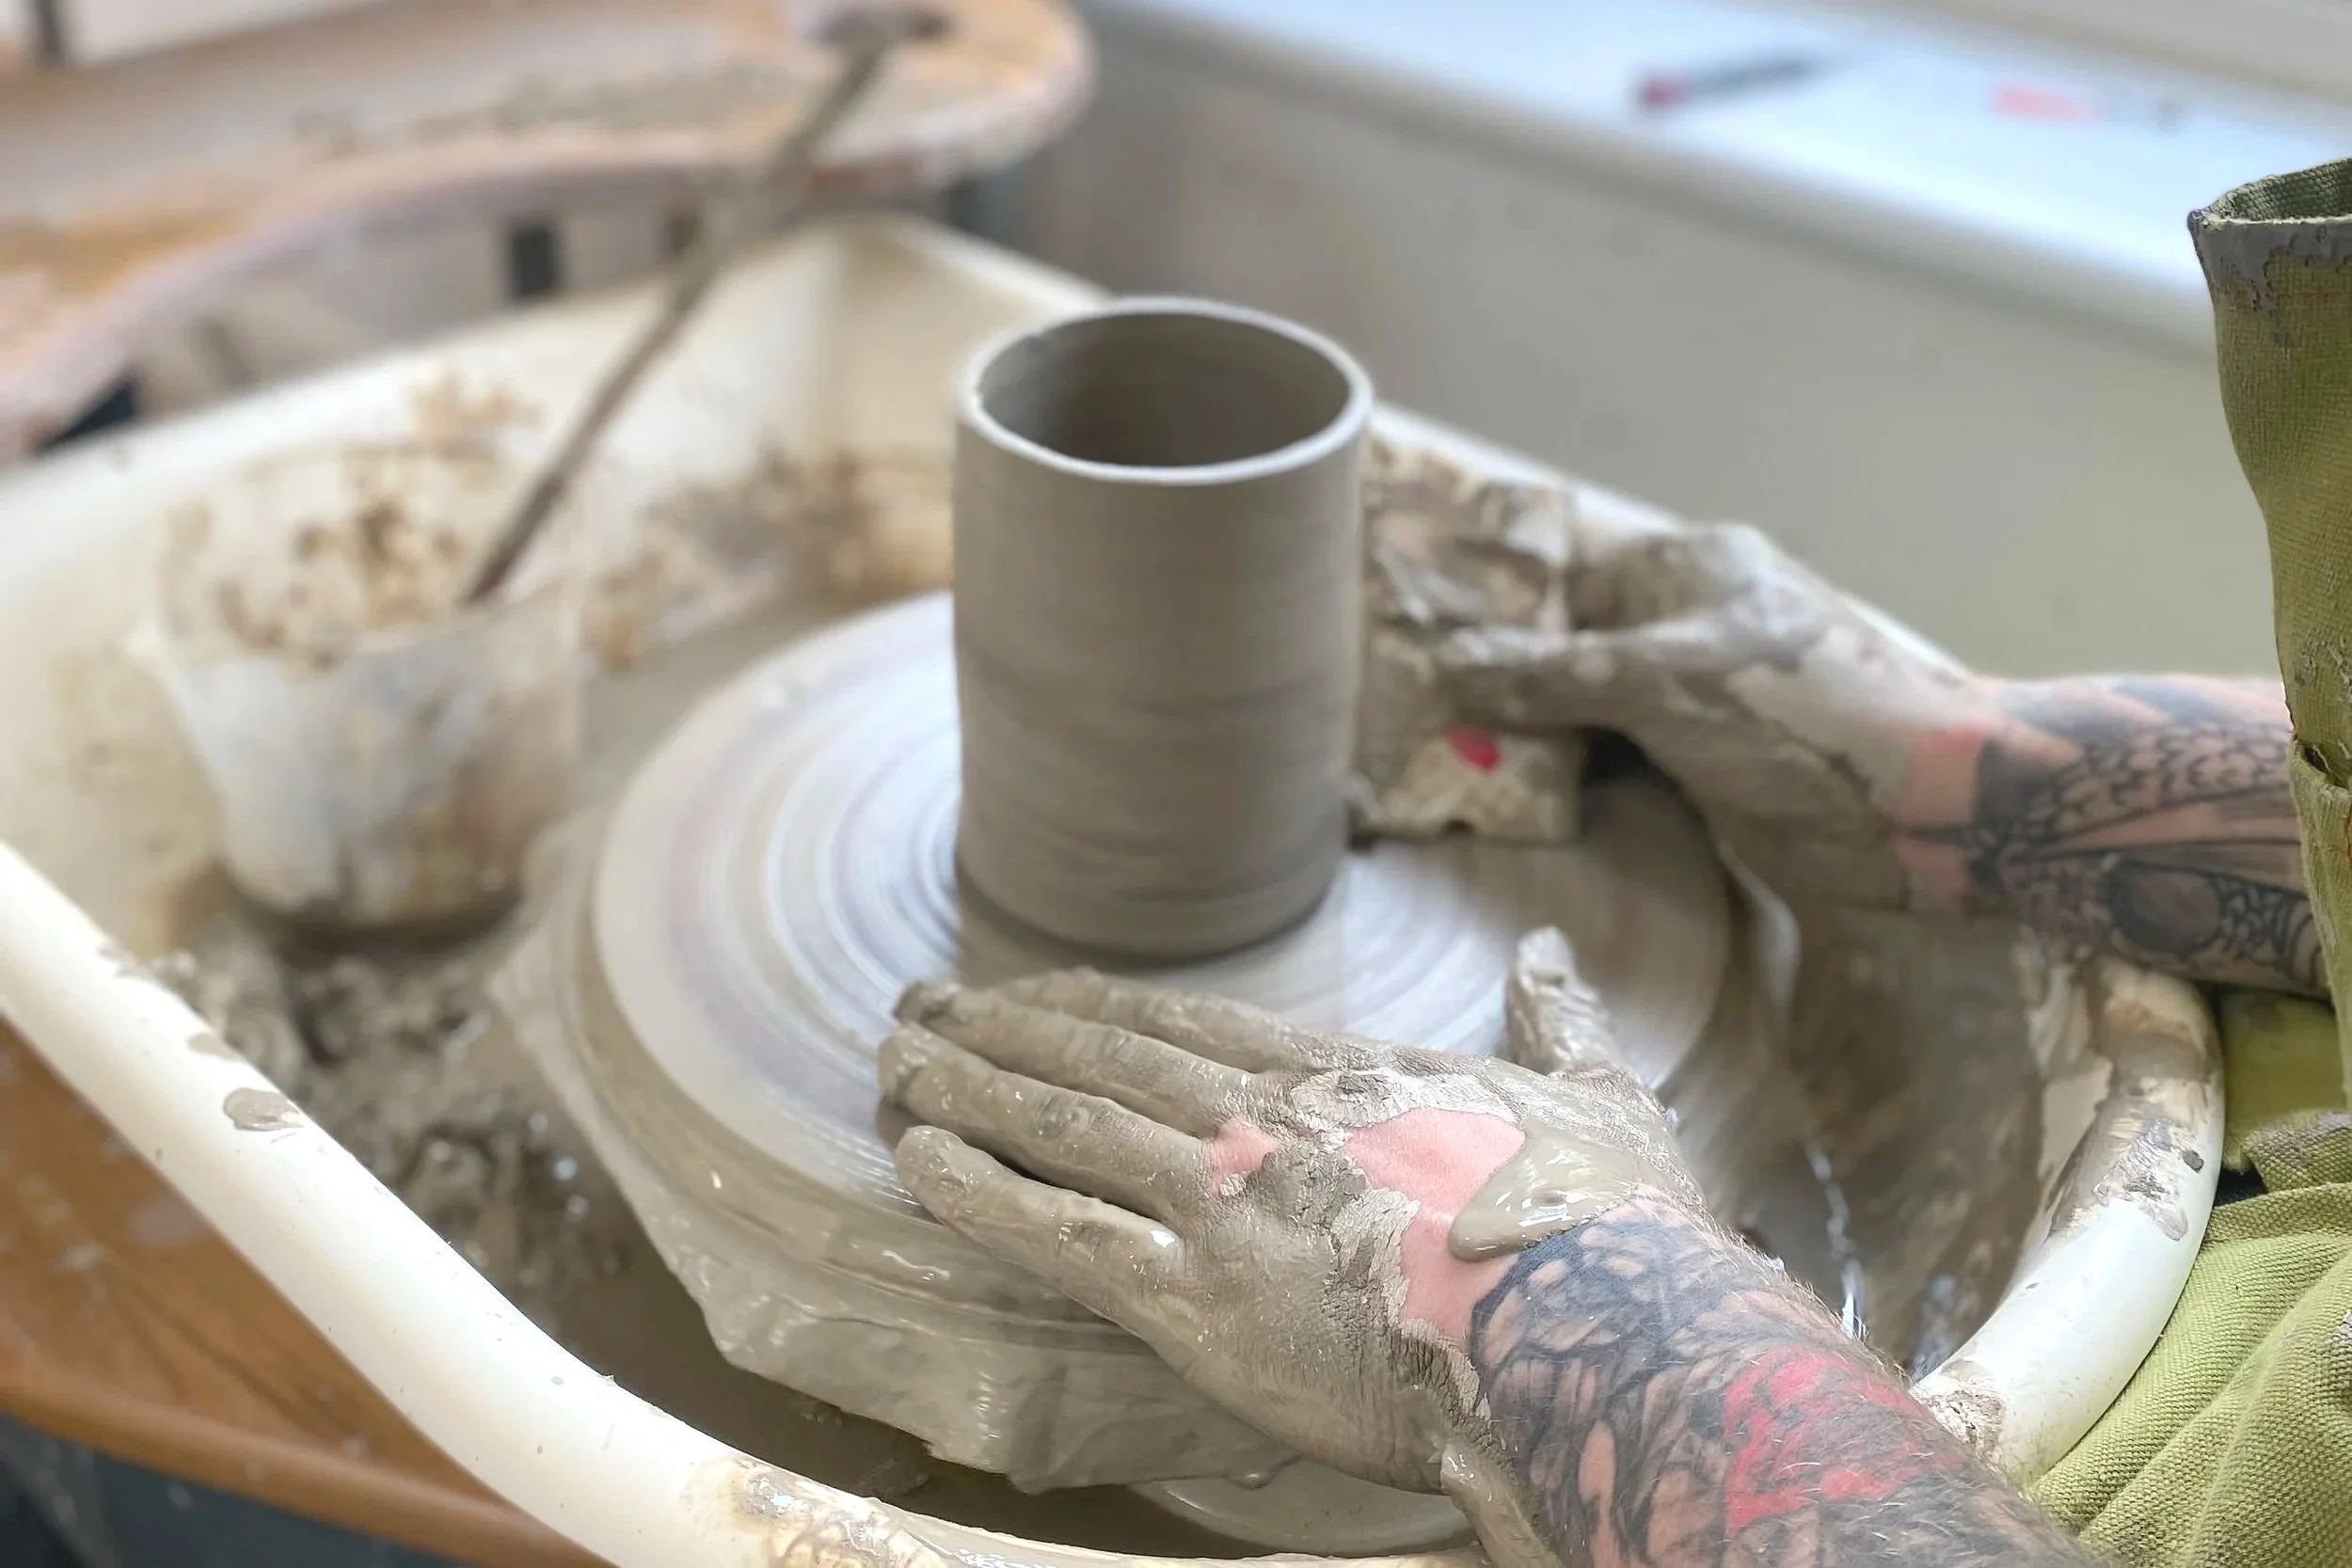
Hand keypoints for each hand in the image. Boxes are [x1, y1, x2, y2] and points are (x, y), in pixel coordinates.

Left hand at [878, 930, 1702, 1567]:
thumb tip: (1550, 959)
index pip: (1185, 1021)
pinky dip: (983, 1192)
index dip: (1091, 999)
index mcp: (1344, 1076)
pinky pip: (1061, 1232)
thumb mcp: (1600, 1096)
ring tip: (898, 1059)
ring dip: (971, 1088)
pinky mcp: (1198, 1300)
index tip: (1026, 985)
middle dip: (1003, 1027)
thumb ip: (1559, 1023)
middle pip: (1103, 1054)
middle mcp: (1264, 1120)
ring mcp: (1223, 1201)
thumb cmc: (1609, 1228)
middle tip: (921, 1004)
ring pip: (1066, 1123)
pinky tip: (919, 1162)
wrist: (1596, 1331)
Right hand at [1437, 509, 1991, 911]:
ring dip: (1527, 734)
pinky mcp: (1707, 769)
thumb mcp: (1661, 682)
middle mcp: (1687, 628)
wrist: (1927, 814)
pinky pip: (1616, 762)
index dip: (1492, 606)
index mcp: (1687, 570)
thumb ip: (1550, 676)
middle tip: (1408, 711)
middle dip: (1496, 678)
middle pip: (1570, 644)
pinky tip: (1511, 795)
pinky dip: (1569, 776)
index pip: (1565, 576)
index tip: (1413, 639)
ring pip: (1588, 708)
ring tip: (1437, 757)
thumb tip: (1447, 667)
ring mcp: (1697, 701)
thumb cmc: (1802, 716)